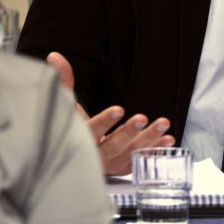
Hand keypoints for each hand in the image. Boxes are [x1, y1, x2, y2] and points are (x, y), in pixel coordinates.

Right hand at [46, 52, 175, 174]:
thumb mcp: (69, 106)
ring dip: (149, 139)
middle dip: (128, 133)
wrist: (76, 155)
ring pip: (132, 153)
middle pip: (114, 146)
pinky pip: (141, 161)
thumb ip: (64, 83)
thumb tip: (54, 56)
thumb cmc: (74, 126)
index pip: (92, 131)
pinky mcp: (124, 168)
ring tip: (163, 124)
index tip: (119, 109)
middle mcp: (97, 155)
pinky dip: (155, 150)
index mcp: (82, 140)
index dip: (105, 121)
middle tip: (142, 117)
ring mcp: (112, 164)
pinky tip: (169, 139)